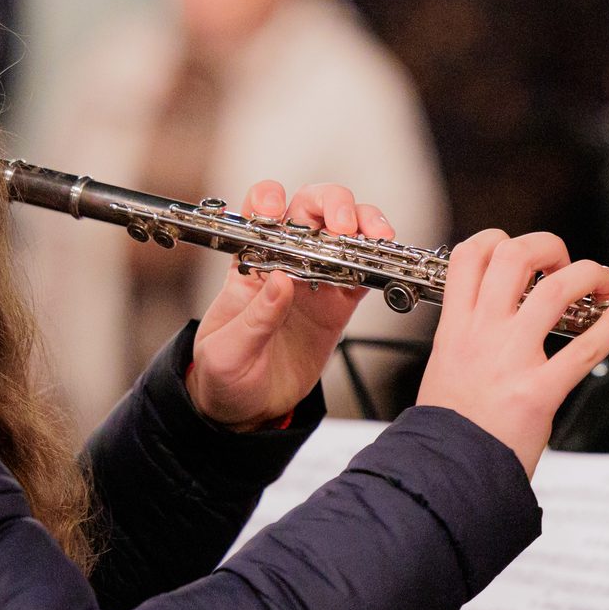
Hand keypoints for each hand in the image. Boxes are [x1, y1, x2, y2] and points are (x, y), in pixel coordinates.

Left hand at [189, 181, 393, 431]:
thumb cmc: (224, 374)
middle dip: (332, 204)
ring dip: (363, 224)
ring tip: (375, 238)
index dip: (270, 198)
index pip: (260, 210)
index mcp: (249, 261)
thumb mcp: (227, 351)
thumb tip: (281, 281)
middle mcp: (286, 261)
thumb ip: (255, 317)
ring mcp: (316, 280)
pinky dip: (377, 264)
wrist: (246, 410)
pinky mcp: (338, 305)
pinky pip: (363, 273)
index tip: (276, 211)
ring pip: (345, 232)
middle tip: (343, 227)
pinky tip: (384, 264)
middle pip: (312, 208)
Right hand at [416, 230, 608, 476]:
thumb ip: (467, 337)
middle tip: (564, 263)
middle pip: (513, 256)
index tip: (520, 250)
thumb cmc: (449, 429)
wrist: (445, 475)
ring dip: (587, 274)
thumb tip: (495, 316)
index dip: (498, 239)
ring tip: (602, 280)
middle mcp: (481, 334)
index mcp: (455, 327)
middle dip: (547, 247)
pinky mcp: (538, 391)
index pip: (469, 256)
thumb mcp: (444, 367)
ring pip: (554, 289)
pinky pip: (585, 347)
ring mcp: (510, 359)